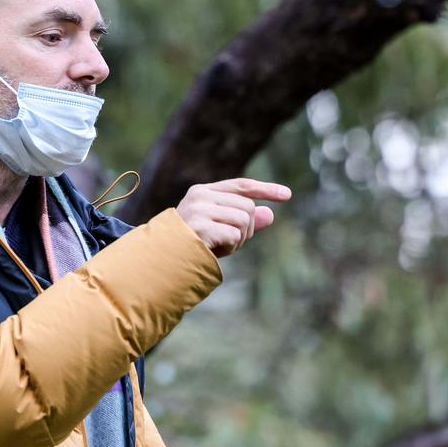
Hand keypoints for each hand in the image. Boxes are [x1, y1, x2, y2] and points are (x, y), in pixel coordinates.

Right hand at [175, 178, 291, 257]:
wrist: (160, 261)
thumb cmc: (189, 246)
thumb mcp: (219, 232)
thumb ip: (244, 222)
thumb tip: (271, 214)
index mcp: (202, 192)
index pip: (241, 185)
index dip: (265, 189)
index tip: (287, 195)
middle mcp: (200, 196)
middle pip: (248, 207)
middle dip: (247, 229)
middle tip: (229, 243)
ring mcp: (200, 210)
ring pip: (244, 219)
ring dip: (239, 239)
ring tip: (219, 246)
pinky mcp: (202, 225)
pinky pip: (235, 234)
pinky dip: (230, 247)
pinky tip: (214, 250)